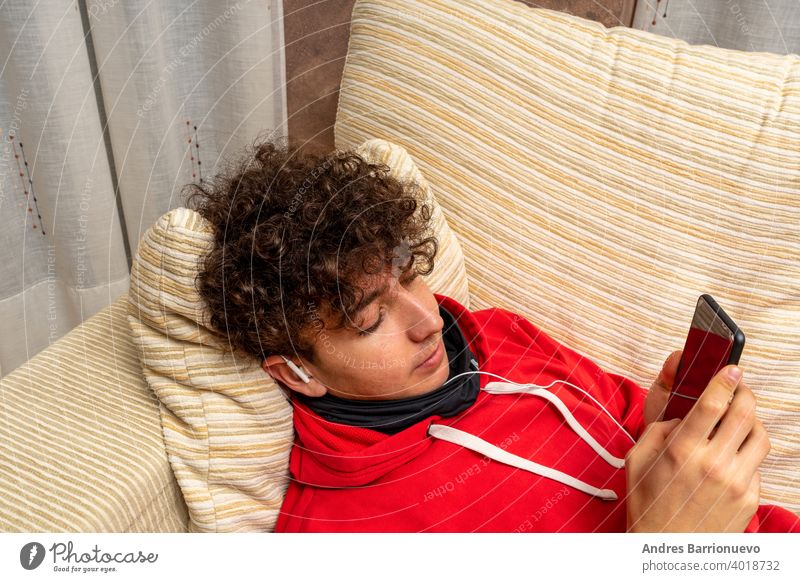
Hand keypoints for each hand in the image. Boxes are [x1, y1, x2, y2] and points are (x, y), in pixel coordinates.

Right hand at [625, 365, 769, 531]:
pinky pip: (756, 465)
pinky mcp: (750, 499)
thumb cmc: (648, 503)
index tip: (732, 368)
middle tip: (738, 388)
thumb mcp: (638, 460)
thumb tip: (683, 415)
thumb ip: (658, 431)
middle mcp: (713, 464)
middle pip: (745, 414)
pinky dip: (746, 454)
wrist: (667, 550)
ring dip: (751, 422)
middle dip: (744, 393)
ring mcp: (736, 483)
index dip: (725, 380)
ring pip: (760, 437)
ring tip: (738, 421)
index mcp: (681, 451)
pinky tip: (730, 457)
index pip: (713, 404)